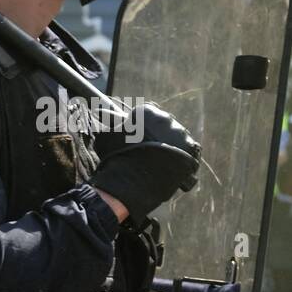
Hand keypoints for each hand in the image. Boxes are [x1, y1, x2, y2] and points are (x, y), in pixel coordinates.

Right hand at [90, 101, 200, 223]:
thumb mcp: (107, 137)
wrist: (133, 180)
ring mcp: (181, 134)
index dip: (140, 127)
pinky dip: (181, 158)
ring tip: (157, 162)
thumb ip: (109, 123)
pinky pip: (188, 152)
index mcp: (147, 112)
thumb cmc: (116, 156)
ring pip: (176, 138)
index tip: (134, 138)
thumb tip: (100, 110)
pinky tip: (169, 166)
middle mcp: (167, 119)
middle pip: (163, 125)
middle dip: (156, 136)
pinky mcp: (191, 150)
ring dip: (169, 147)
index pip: (146, 114)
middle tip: (146, 151)